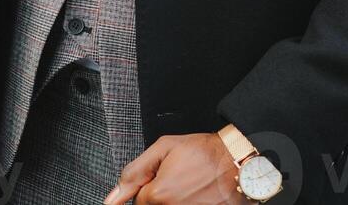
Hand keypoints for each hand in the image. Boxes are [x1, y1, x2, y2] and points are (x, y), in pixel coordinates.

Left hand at [103, 132, 241, 204]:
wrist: (235, 162)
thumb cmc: (204, 152)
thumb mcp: (164, 147)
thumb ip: (135, 171)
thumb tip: (112, 197)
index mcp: (158, 194)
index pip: (138, 199)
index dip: (149, 184)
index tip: (163, 175)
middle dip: (159, 196)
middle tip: (177, 181)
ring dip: (172, 200)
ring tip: (188, 187)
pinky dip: (187, 201)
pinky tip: (195, 194)